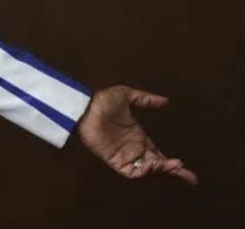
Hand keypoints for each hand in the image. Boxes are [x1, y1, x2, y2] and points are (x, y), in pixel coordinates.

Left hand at [77, 85, 197, 184]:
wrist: (85, 107)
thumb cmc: (102, 101)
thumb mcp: (127, 96)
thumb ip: (145, 99)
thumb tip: (165, 101)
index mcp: (138, 138)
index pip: (159, 155)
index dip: (172, 164)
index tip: (187, 170)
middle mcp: (134, 150)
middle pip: (157, 167)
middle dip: (173, 173)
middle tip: (190, 177)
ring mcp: (124, 156)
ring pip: (147, 171)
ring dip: (162, 170)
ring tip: (174, 165)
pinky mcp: (114, 160)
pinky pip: (131, 172)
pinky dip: (144, 172)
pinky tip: (155, 165)